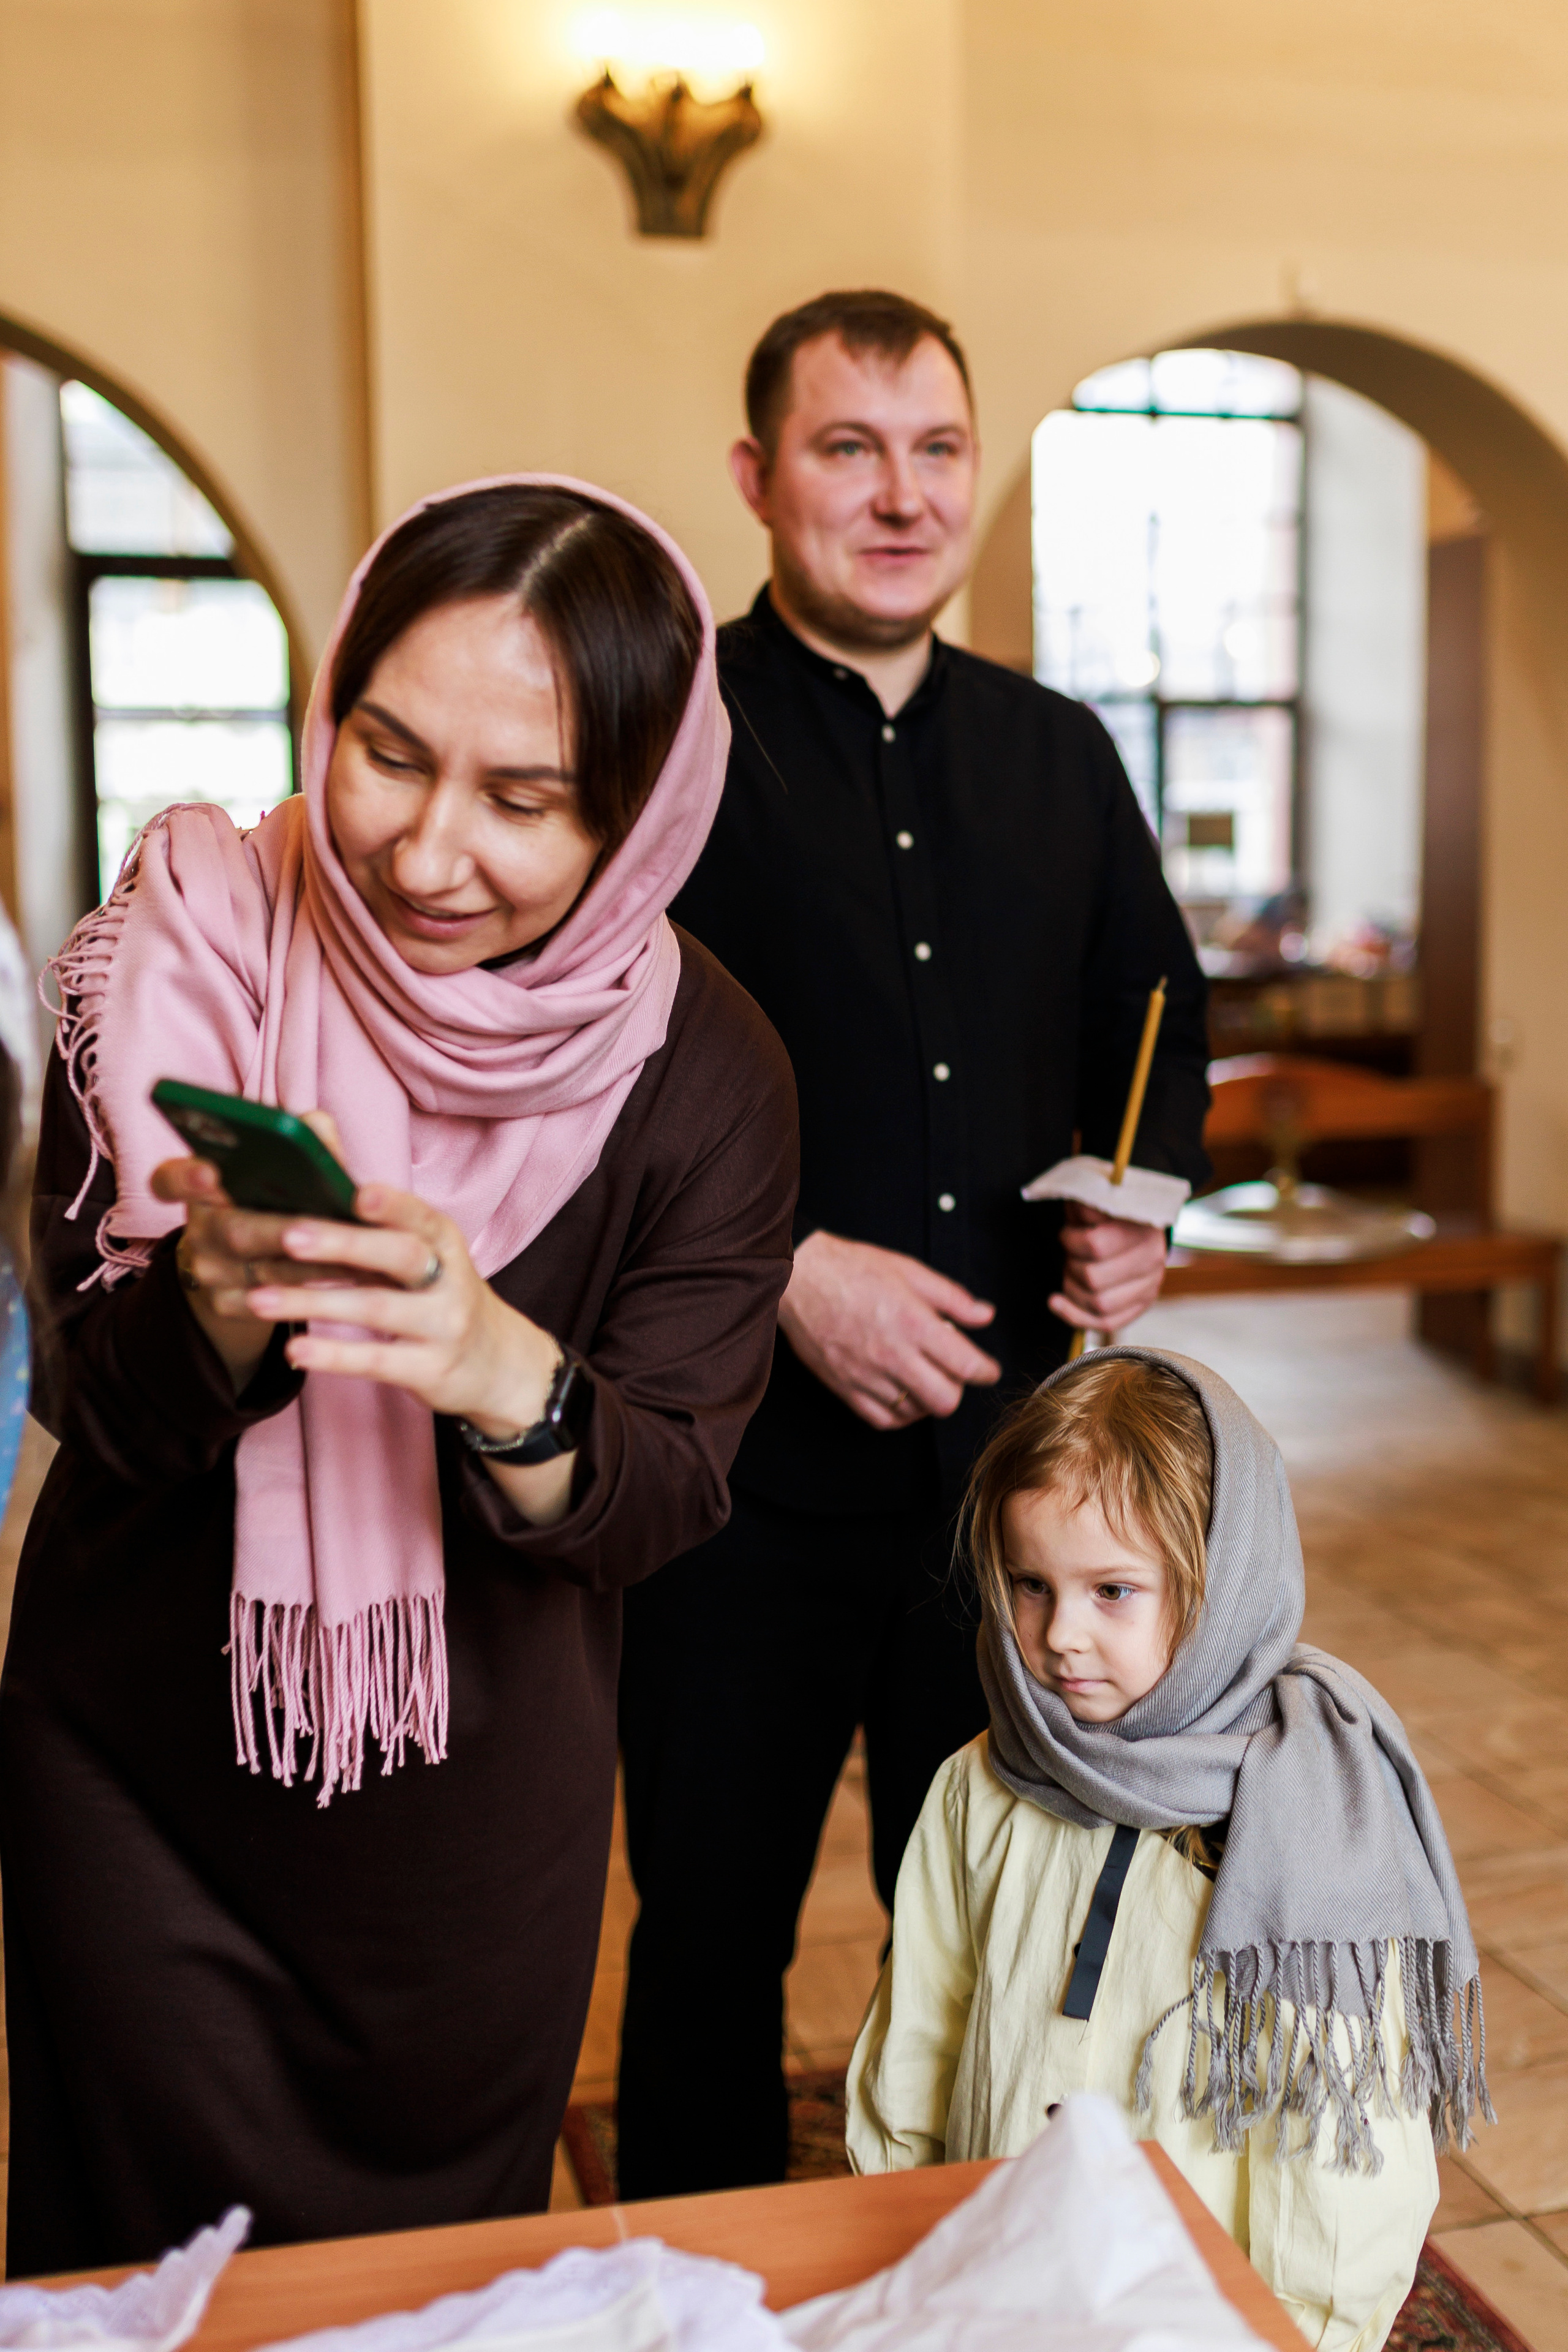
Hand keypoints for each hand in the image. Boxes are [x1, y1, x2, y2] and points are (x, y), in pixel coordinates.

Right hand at [151, 1112, 370, 1390]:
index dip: (185, 1177)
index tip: (210, 1173)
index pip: (169, 1179)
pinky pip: (274, 1305)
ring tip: (362, 1251)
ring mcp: (209, 1272)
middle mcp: (199, 1229)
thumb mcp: (282, 1167)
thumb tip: (316, 1128)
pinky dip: (318, 1291)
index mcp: (202, 1186)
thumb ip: (301, 1140)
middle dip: (283, 1229)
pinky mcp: (227, 1305)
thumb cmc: (276, 1198)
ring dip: (316, 1263)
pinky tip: (357, 1279)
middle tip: (323, 1226)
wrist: (251, 1261)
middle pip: (234, 1231)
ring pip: (264, 1271)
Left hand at [246, 1181, 573, 1525]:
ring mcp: (444, 1326)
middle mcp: (451, 1280)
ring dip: (316, 1302)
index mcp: (444, 1241)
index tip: (356, 1194)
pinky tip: (295, 1351)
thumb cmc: (439, 1296)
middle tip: (289, 1234)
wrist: (497, 1364)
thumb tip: (315, 1166)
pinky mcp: (431, 1369)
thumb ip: (377, 1224)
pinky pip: (377, 1360)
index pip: (420, 1215)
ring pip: (378, 1308)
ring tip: (260, 1299)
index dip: (392, 1204)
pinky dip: (334, 1354)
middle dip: (344, 1243)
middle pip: (401, 1255)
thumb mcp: (425, 1256)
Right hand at [779, 1230, 1000, 1430]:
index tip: (988, 1370)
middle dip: (958, 1388)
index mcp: (913, 1324)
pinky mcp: (845, 1387)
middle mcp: (892, 1356)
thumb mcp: (910, 1271)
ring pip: (915, 1412)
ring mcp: (867, 1376)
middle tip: (952, 1372)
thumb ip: (952, 1298)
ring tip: (923, 1376)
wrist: (799, 1278)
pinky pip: (883, 1420)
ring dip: (928, 1398)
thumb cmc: (852, 1269)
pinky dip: (900, 1414)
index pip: (966, 1365)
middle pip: (945, 1400)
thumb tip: (984, 1315)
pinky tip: (903, 1394)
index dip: (986, 1371)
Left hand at [1049, 1204, 1167, 1334]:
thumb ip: (1086, 1203)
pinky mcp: (1141, 1304)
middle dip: (1071, 1266)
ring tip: (1071, 1271)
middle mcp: (1151, 1260)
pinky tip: (1055, 1302)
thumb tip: (1079, 1207)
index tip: (1068, 1233)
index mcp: (1142, 1228)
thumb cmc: (1108, 1212)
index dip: (1071, 1241)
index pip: (1095, 1245)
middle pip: (1093, 1278)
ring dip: (1072, 1288)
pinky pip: (1105, 1322)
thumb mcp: (1097, 1199)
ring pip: (1098, 1304)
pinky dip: (1073, 1315)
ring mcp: (1149, 1286)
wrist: (1137, 1224)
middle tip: (1070, 1254)